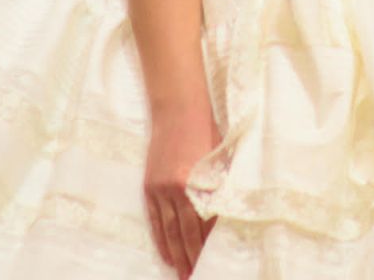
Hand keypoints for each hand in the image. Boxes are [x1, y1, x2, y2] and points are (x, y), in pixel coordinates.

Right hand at [145, 105, 219, 276]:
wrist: (178, 110)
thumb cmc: (206, 131)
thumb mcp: (220, 160)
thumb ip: (219, 190)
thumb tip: (223, 219)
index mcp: (196, 183)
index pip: (204, 223)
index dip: (207, 244)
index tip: (213, 262)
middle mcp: (176, 189)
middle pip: (184, 232)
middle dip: (191, 257)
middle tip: (194, 276)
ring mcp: (160, 188)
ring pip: (168, 230)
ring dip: (175, 254)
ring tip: (181, 273)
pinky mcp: (150, 186)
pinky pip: (154, 219)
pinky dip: (160, 238)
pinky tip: (165, 253)